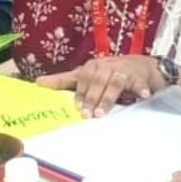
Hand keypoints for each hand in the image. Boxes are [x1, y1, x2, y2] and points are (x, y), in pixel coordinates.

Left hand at [36, 55, 162, 117]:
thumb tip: (38, 83)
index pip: (81, 78)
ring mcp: (122, 70)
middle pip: (97, 81)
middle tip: (86, 115)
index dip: (79, 92)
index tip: (76, 107)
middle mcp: (105, 66)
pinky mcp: (138, 77)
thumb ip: (64, 80)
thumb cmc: (106, 72)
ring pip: (114, 83)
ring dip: (107, 99)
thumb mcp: (86, 75)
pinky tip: (142, 96)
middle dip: (91, 98)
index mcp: (91, 67)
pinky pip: (138, 83)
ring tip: (102, 113)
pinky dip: (140, 89)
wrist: (139, 66)